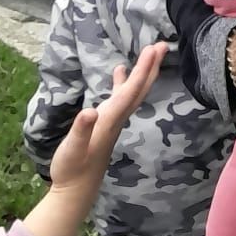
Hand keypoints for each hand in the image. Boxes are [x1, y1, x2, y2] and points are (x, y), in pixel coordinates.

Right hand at [22, 42, 165, 235]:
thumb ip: (81, 130)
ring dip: (141, 72)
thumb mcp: (72, 149)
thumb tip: (90, 111)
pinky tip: (119, 71)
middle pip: (139, 89)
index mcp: (111, 120)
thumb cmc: (71, 170)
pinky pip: (119, 97)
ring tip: (150, 52)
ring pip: (132, 92)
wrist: (75, 191)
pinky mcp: (106, 124)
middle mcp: (116, 118)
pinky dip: (122, 82)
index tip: (154, 49)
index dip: (142, 70)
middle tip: (163, 44)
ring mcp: (112, 121)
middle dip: (151, 67)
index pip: (130, 91)